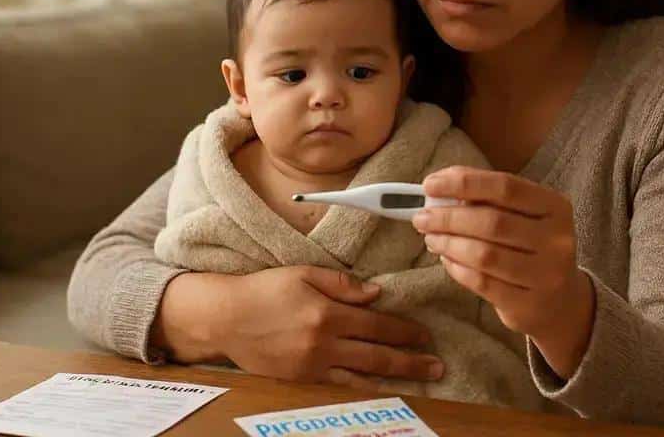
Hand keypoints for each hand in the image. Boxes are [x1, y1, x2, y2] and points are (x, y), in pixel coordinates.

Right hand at [151, 266, 444, 389]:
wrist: (226, 318)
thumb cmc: (265, 289)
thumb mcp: (304, 273)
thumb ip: (342, 284)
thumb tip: (376, 293)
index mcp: (327, 313)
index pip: (377, 324)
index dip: (404, 330)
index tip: (426, 334)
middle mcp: (324, 343)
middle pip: (377, 355)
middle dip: (411, 360)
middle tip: (438, 365)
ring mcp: (313, 366)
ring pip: (364, 376)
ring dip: (396, 378)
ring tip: (422, 380)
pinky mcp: (302, 379)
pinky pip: (341, 386)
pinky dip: (366, 389)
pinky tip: (384, 389)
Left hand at [413, 166, 594, 378]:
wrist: (560, 301)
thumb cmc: (530, 247)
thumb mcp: (522, 216)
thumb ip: (487, 198)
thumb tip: (438, 186)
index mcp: (555, 206)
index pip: (505, 186)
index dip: (464, 182)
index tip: (430, 184)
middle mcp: (557, 240)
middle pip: (492, 221)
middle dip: (448, 217)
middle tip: (421, 217)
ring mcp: (546, 275)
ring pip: (484, 255)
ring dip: (448, 244)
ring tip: (431, 238)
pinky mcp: (528, 305)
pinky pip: (482, 283)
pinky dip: (457, 269)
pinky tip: (447, 260)